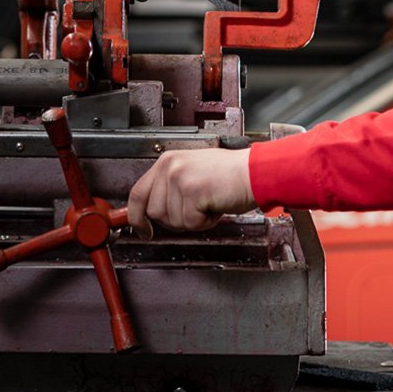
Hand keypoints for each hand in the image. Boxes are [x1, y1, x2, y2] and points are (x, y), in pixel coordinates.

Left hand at [127, 147, 254, 237]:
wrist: (256, 172)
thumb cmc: (230, 174)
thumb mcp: (192, 172)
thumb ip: (170, 188)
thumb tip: (152, 211)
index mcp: (167, 161)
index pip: (137, 194)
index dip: (136, 217)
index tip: (142, 230)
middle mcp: (170, 166)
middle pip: (154, 212)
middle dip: (176, 219)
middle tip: (197, 208)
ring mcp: (180, 178)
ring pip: (172, 220)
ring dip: (193, 220)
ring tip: (208, 203)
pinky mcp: (193, 191)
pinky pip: (191, 223)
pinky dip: (205, 222)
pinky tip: (215, 206)